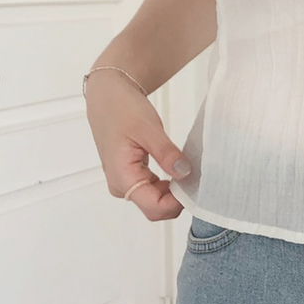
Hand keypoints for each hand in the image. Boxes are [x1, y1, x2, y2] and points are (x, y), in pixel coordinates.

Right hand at [84, 69, 190, 220]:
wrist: (108, 96)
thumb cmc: (121, 108)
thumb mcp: (149, 129)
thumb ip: (166, 153)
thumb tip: (184, 173)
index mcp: (122, 176)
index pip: (153, 207)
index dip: (176, 202)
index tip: (194, 186)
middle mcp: (121, 185)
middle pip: (154, 208)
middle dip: (176, 199)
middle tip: (195, 179)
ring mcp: (125, 181)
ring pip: (155, 200)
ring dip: (173, 192)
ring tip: (188, 171)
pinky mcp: (132, 175)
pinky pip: (153, 190)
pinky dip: (168, 185)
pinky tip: (178, 170)